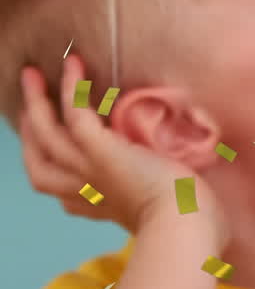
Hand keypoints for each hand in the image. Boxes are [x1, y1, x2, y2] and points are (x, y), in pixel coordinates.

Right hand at [17, 55, 228, 250]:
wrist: (186, 223)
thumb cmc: (190, 221)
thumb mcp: (167, 209)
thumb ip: (163, 197)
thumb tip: (182, 188)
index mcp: (102, 207)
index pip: (65, 193)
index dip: (56, 173)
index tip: (61, 152)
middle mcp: (86, 190)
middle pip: (40, 163)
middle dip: (31, 132)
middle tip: (30, 103)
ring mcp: (89, 170)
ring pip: (47, 134)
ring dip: (36, 102)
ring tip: (33, 75)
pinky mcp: (100, 151)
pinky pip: (75, 114)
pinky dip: (72, 88)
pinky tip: (73, 65)